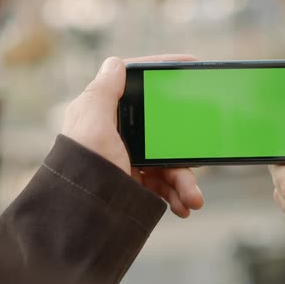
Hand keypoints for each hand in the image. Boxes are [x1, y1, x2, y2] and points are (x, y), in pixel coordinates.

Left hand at [62, 54, 203, 217]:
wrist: (81, 219)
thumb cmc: (84, 169)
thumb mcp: (92, 127)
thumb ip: (102, 93)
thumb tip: (114, 63)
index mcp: (104, 114)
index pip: (135, 84)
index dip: (161, 71)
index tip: (190, 64)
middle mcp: (116, 133)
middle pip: (160, 127)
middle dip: (183, 146)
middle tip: (203, 151)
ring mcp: (127, 159)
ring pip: (166, 159)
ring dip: (184, 180)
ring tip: (193, 199)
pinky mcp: (133, 182)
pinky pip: (163, 183)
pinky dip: (176, 194)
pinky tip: (183, 206)